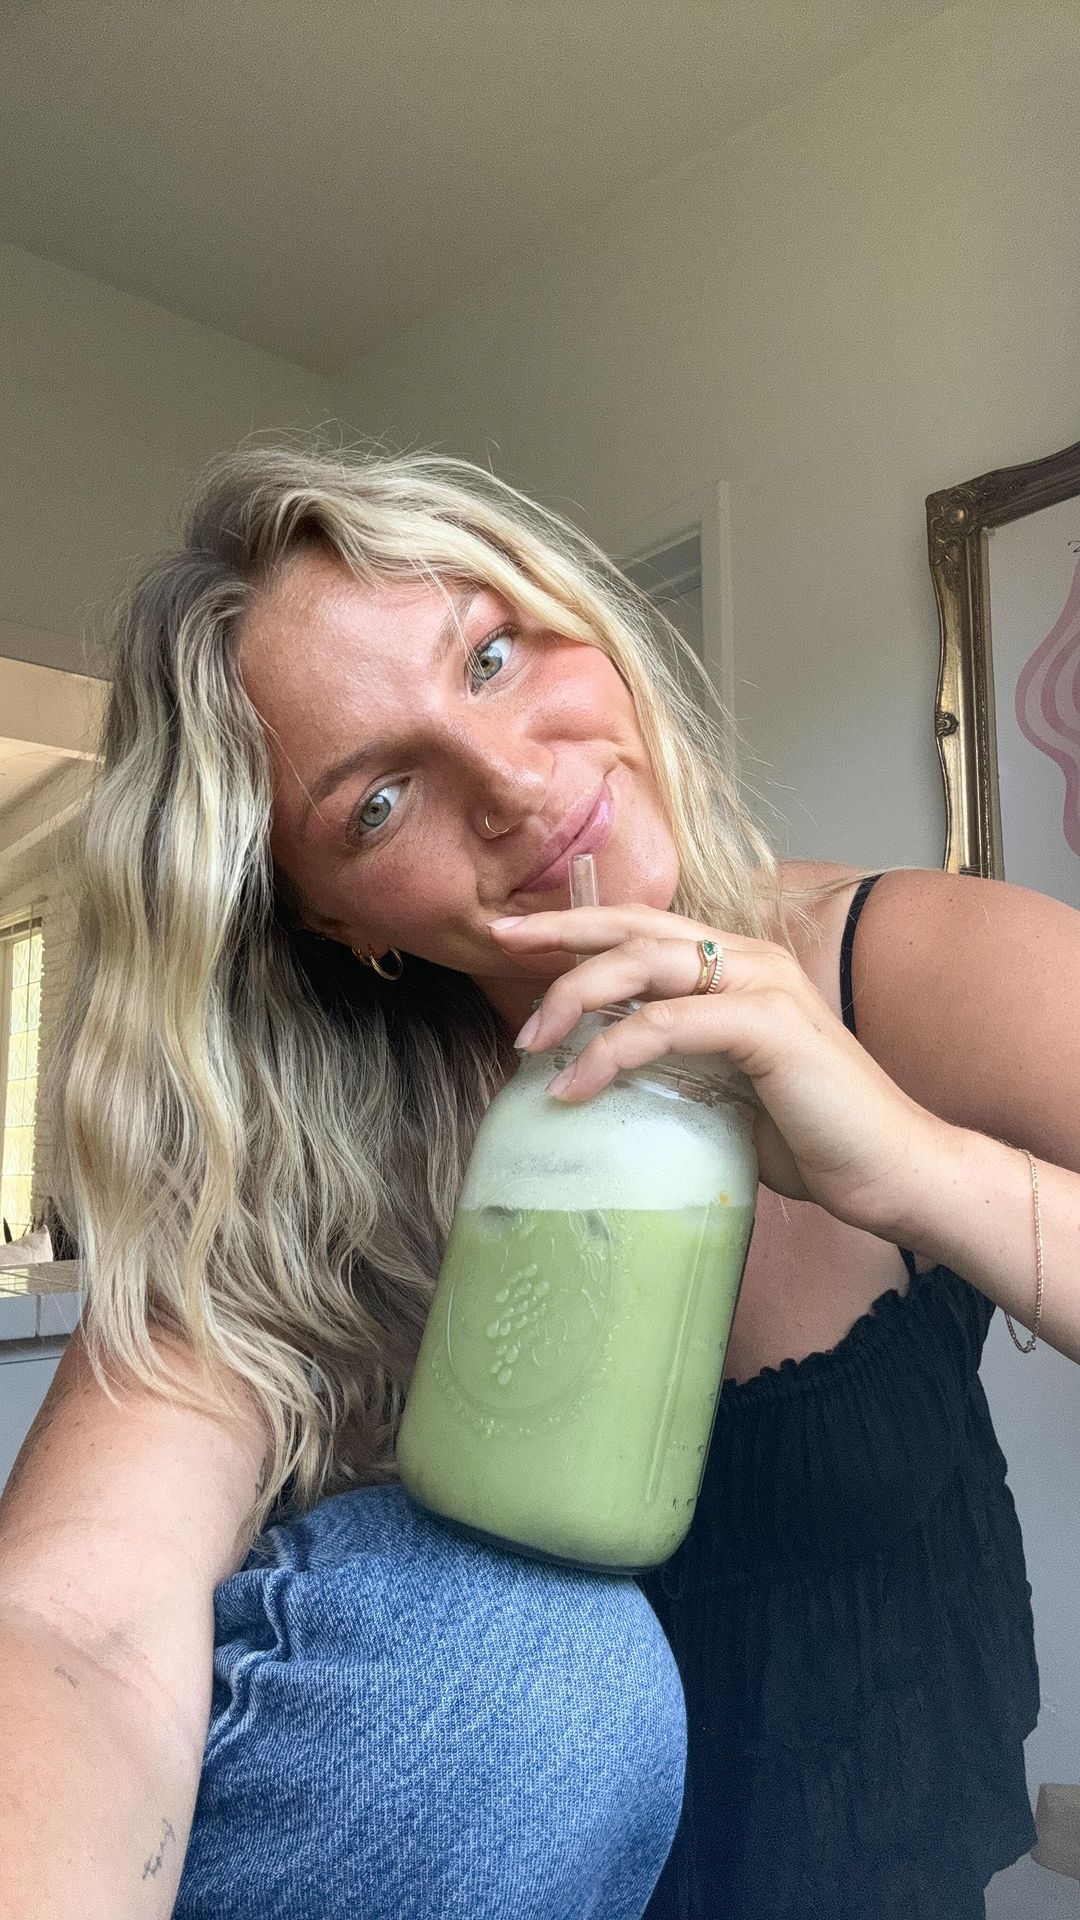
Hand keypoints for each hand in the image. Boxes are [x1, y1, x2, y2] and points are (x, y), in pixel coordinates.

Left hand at [489, 903, 941, 1235]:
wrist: (892, 1172)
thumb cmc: (812, 1137)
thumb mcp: (726, 1088)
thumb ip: (676, 1063)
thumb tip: (600, 1074)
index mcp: (741, 967)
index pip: (646, 928)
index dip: (578, 925)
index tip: (513, 936)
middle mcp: (752, 960)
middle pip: (636, 927)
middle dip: (560, 932)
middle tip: (499, 941)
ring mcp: (763, 987)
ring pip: (645, 965)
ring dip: (576, 998)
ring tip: (531, 1042)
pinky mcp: (768, 1026)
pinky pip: (668, 1025)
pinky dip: (613, 1053)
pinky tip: (576, 1087)